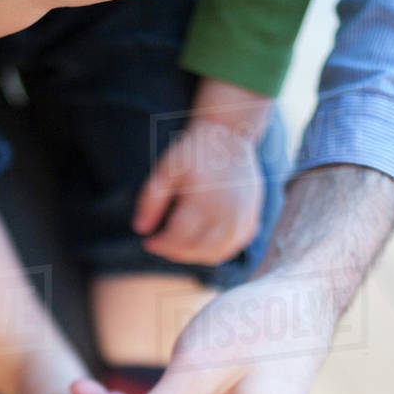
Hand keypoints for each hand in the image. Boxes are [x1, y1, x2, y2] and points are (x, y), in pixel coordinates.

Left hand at [133, 116, 264, 264]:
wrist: (229, 136)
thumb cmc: (195, 152)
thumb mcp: (166, 170)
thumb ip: (151, 199)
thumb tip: (141, 229)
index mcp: (204, 204)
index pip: (178, 240)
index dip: (159, 245)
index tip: (148, 241)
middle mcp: (227, 216)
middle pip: (197, 250)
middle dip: (174, 252)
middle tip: (161, 244)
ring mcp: (242, 219)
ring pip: (216, 254)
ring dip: (194, 256)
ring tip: (179, 246)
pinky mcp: (251, 219)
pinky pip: (233, 247)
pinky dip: (216, 252)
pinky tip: (202, 245)